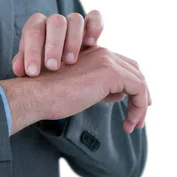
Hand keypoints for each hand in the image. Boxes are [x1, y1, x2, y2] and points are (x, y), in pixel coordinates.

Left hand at [12, 10, 102, 76]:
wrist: (64, 69)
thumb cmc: (44, 68)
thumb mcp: (33, 67)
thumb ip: (25, 65)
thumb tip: (19, 69)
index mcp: (37, 27)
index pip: (32, 31)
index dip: (31, 51)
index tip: (33, 73)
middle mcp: (54, 22)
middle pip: (56, 21)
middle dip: (53, 45)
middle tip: (52, 67)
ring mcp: (73, 22)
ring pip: (75, 19)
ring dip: (73, 40)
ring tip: (70, 62)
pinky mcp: (91, 26)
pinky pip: (95, 17)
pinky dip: (94, 27)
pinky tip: (91, 44)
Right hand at [30, 45, 150, 133]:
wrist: (36, 94)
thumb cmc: (49, 95)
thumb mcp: (78, 89)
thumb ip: (99, 87)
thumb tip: (120, 94)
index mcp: (92, 53)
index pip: (121, 65)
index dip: (130, 85)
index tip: (130, 108)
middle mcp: (102, 52)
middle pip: (134, 70)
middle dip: (140, 94)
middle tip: (137, 118)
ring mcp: (107, 60)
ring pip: (138, 80)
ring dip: (140, 105)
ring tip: (132, 125)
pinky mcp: (110, 72)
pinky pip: (138, 89)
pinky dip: (139, 107)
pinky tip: (128, 123)